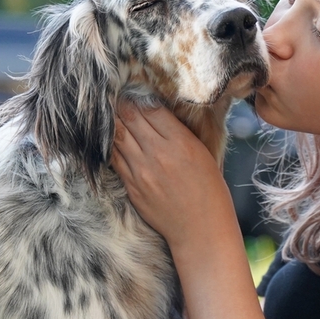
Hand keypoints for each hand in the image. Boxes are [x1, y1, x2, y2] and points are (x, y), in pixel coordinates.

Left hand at [111, 103, 230, 247]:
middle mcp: (158, 154)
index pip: (151, 109)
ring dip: (114, 120)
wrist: (200, 229)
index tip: (136, 89)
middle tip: (117, 93)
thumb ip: (180, 132)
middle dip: (123, 104)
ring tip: (110, 109)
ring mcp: (141, 171)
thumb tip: (158, 112)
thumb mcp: (202, 153)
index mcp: (181, 142)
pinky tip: (111, 135)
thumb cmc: (209, 189)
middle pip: (131, 118)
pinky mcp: (131, 186)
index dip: (141, 96)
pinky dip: (112, 143)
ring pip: (118, 135)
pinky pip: (114, 158)